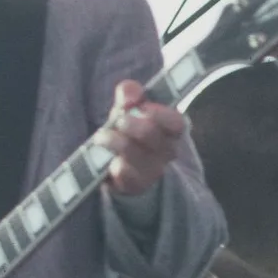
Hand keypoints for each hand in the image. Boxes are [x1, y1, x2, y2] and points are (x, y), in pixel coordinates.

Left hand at [93, 80, 186, 195]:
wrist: (122, 169)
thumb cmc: (129, 132)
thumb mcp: (129, 109)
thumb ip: (130, 93)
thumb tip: (129, 92)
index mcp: (171, 130)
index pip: (177, 121)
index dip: (158, 113)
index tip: (141, 107)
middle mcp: (167, 151)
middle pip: (151, 135)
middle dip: (131, 124)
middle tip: (118, 121)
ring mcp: (152, 170)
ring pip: (134, 153)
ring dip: (113, 140)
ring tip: (100, 137)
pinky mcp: (135, 185)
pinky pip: (123, 173)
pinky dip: (110, 160)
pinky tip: (103, 155)